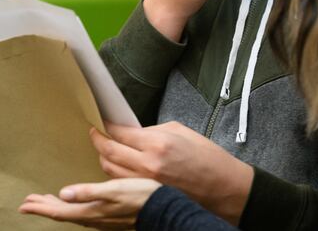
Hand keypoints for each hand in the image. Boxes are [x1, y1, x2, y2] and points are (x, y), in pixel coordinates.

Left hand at [19, 178, 160, 229]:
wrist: (162, 208)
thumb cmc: (140, 196)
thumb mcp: (114, 189)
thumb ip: (88, 192)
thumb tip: (63, 193)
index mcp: (91, 211)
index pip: (59, 211)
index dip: (41, 207)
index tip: (24, 205)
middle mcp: (93, 218)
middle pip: (62, 214)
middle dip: (45, 207)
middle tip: (29, 202)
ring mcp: (101, 219)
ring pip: (72, 214)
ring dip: (56, 207)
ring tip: (46, 201)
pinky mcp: (109, 217)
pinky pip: (82, 214)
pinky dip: (71, 208)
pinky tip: (74, 203)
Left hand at [90, 121, 253, 223]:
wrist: (223, 187)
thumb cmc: (207, 158)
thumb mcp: (180, 132)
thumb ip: (152, 131)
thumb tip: (133, 132)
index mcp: (157, 143)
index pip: (120, 132)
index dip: (108, 125)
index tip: (104, 121)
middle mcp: (148, 164)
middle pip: (109, 152)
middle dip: (98, 140)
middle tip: (95, 133)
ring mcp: (145, 184)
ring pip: (110, 170)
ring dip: (103, 158)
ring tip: (103, 148)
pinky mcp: (146, 196)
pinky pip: (120, 183)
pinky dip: (114, 173)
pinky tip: (115, 166)